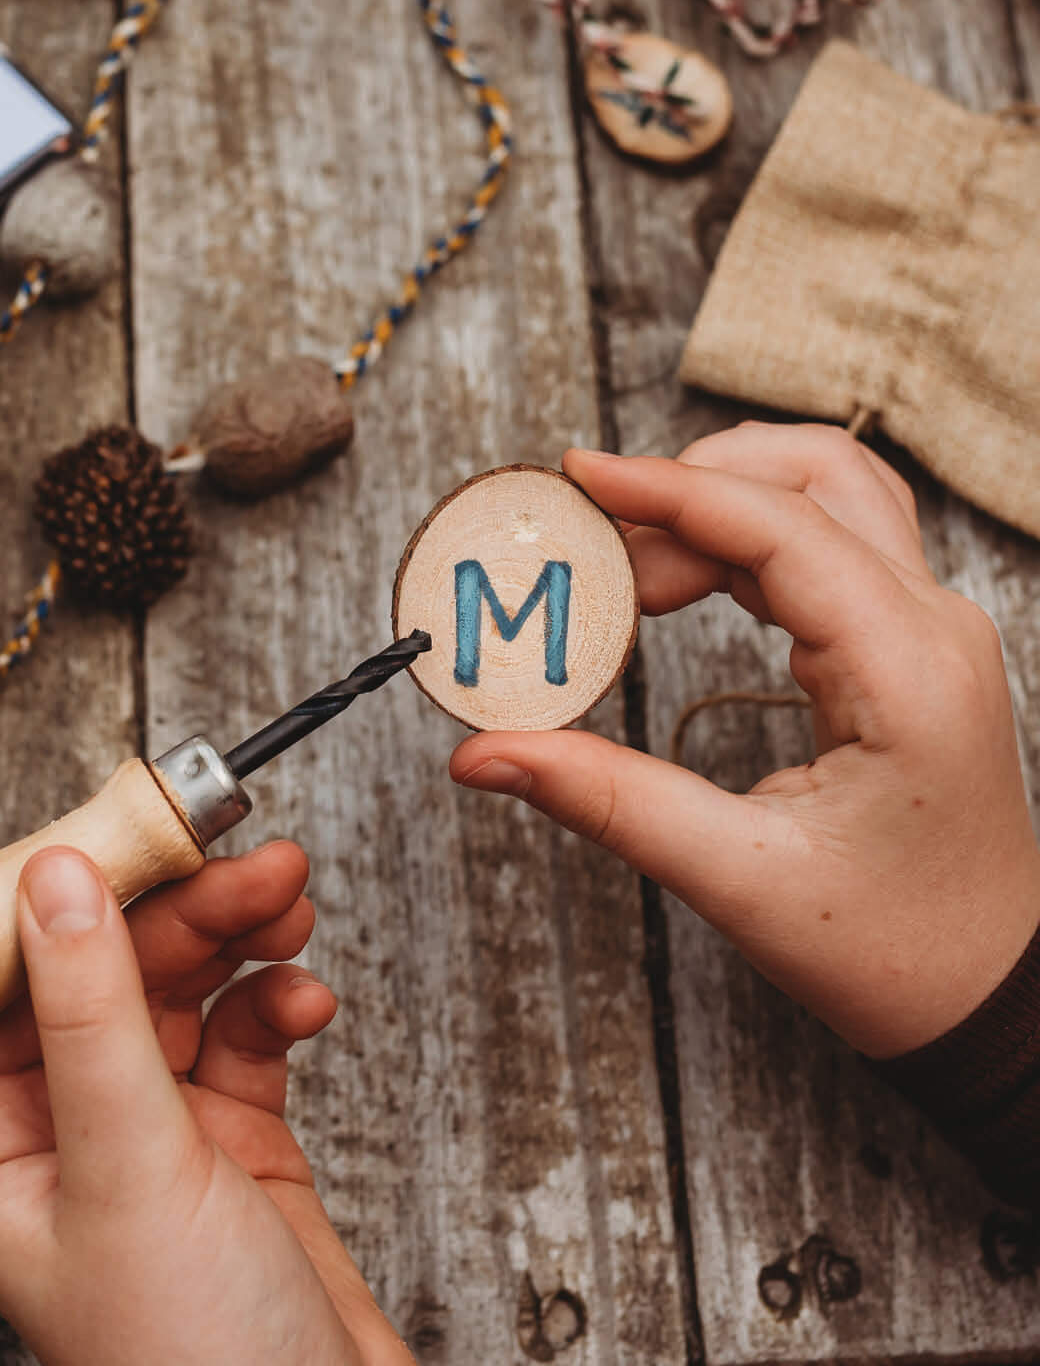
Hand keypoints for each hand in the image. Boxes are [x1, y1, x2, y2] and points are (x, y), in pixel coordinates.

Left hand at [0, 842, 410, 1365]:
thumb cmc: (196, 1364)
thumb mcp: (129, 1164)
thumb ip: (91, 1010)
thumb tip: (48, 873)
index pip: (1, 976)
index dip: (58, 891)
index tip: (124, 822)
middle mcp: (62, 1134)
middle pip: (104, 967)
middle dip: (177, 907)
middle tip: (245, 855)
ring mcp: (152, 1139)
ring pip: (180, 991)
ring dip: (235, 937)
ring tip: (288, 896)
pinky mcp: (235, 1151)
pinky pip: (244, 1038)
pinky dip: (275, 1004)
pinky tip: (306, 998)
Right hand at [451, 424, 1039, 1059]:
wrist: (994, 999)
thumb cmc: (896, 953)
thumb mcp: (741, 879)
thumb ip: (609, 801)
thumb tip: (486, 753)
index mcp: (907, 672)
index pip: (780, 527)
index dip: (670, 489)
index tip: (578, 475)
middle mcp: (933, 628)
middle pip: (814, 477)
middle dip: (692, 485)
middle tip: (595, 542)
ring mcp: (929, 629)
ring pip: (825, 495)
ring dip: (719, 503)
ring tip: (630, 568)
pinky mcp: (908, 643)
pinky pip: (825, 543)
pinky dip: (740, 540)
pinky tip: (677, 584)